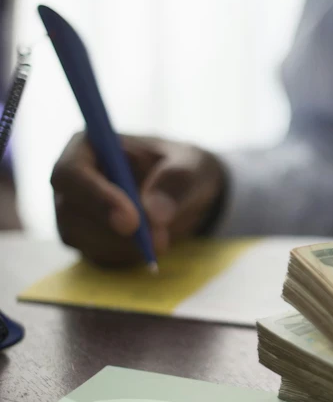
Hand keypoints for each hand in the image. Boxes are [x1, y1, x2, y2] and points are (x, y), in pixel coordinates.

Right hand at [51, 133, 224, 265]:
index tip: (131, 221)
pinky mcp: (83, 238)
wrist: (187, 194)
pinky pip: (96, 255)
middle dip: (115, 230)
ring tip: (163, 235)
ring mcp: (71, 211)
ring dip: (125, 245)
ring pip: (82, 237)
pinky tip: (150, 243)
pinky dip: (127, 255)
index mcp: (88, 146)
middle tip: (158, 241)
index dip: (97, 198)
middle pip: (70, 211)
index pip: (71, 172)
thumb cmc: (184, 169)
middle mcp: (71, 179)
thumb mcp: (191, 166)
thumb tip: (153, 214)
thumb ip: (175, 183)